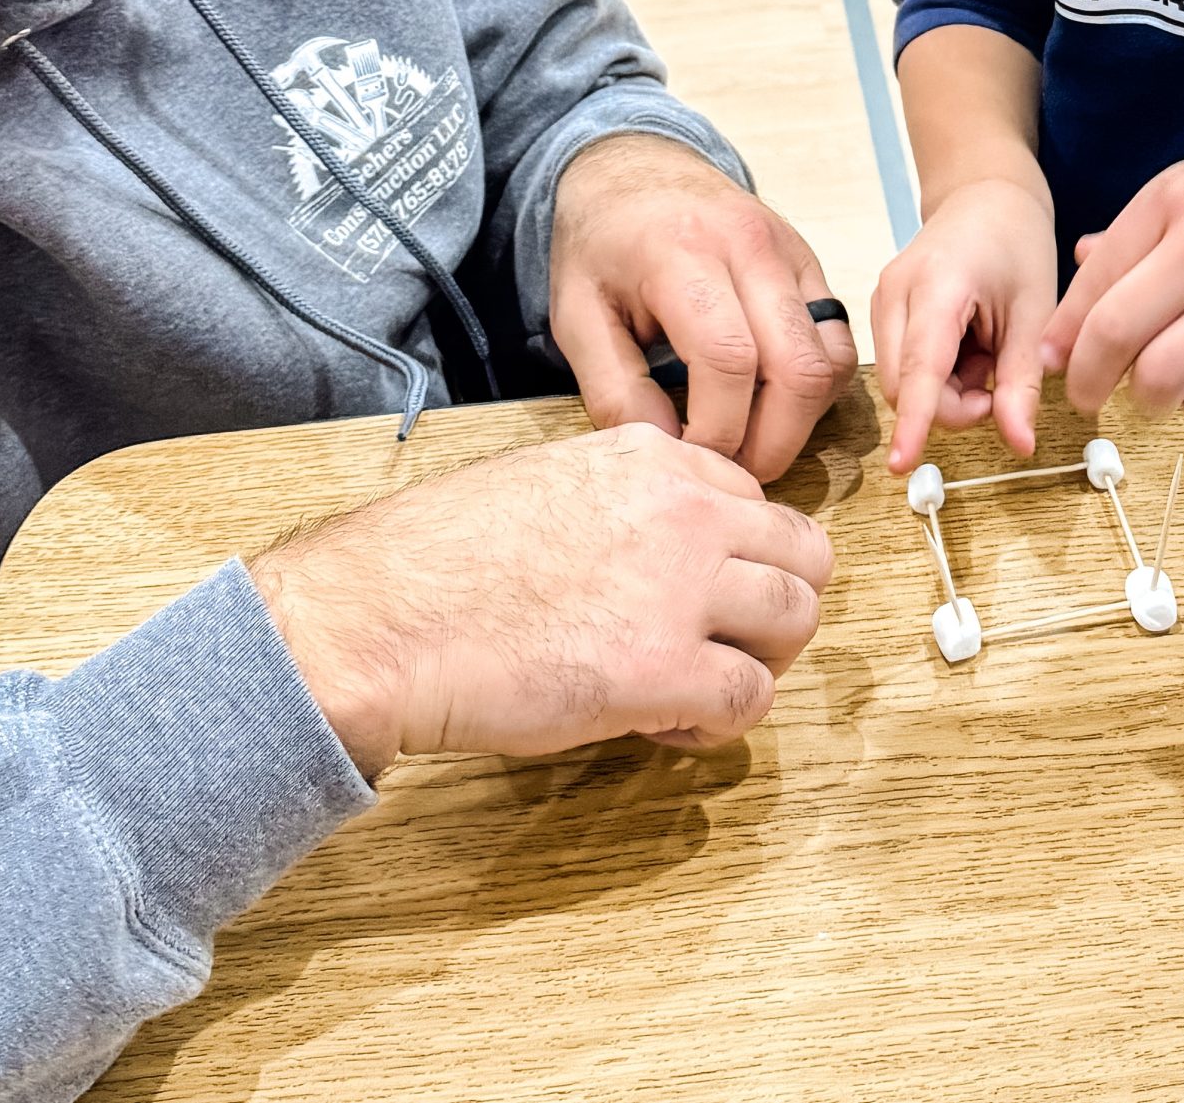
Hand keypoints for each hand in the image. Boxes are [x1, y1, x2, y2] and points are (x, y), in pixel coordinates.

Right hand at [248, 422, 834, 776]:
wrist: (379, 618)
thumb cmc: (436, 562)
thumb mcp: (546, 483)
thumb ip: (622, 504)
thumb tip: (660, 559)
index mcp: (650, 458)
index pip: (755, 500)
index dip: (735, 558)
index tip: (697, 596)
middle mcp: (683, 509)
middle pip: (804, 554)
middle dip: (774, 606)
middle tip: (726, 646)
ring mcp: (681, 587)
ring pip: (795, 620)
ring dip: (758, 662)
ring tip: (698, 689)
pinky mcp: (664, 669)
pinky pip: (750, 696)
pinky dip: (721, 721)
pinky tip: (667, 725)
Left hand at [548, 133, 856, 482]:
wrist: (635, 169)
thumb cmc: (602, 244)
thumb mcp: (575, 315)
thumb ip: (613, 388)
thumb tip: (667, 449)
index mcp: (682, 252)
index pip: (728, 360)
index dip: (717, 431)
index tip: (689, 459)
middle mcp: (750, 245)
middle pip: (796, 368)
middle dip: (770, 441)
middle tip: (730, 470)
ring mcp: (790, 252)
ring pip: (829, 361)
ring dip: (799, 420)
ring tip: (749, 439)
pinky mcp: (811, 264)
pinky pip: (837, 341)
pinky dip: (815, 387)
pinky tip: (770, 402)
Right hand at [870, 175, 1058, 471]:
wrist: (986, 196)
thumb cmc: (1015, 243)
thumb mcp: (1035, 312)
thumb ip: (1023, 381)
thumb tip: (1020, 445)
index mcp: (937, 283)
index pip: (922, 367)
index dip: (915, 421)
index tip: (904, 465)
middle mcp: (895, 291)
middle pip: (907, 387)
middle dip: (952, 406)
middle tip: (998, 384)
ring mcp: (882, 300)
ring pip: (902, 383)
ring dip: (945, 391)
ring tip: (984, 353)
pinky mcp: (882, 311)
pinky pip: (902, 367)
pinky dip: (936, 375)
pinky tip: (964, 347)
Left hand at [1040, 130, 1183, 417]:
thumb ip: (1147, 230)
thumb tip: (1080, 261)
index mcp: (1178, 198)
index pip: (1092, 282)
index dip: (1063, 333)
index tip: (1053, 358)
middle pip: (1111, 337)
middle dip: (1087, 381)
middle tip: (1088, 398)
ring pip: (1158, 380)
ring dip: (1147, 399)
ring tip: (1161, 388)